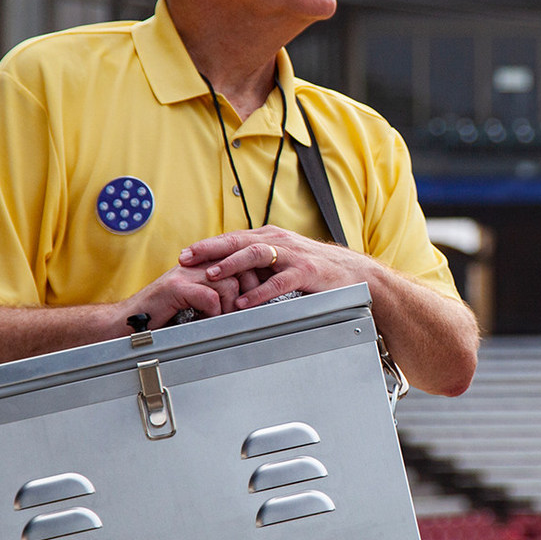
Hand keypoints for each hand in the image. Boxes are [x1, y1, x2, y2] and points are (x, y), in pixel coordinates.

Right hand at [122, 257, 266, 327]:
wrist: (125, 322)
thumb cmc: (157, 315)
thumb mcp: (191, 301)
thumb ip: (212, 295)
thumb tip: (240, 305)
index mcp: (199, 265)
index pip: (237, 262)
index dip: (250, 281)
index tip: (253, 300)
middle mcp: (193, 266)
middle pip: (238, 269)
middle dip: (247, 293)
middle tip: (242, 312)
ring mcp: (183, 275)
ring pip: (228, 282)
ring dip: (231, 306)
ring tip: (223, 319)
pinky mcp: (174, 289)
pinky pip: (209, 296)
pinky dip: (214, 311)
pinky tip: (206, 319)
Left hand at [178, 225, 376, 310]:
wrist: (355, 274)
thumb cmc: (316, 269)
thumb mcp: (284, 260)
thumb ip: (260, 263)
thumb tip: (228, 272)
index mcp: (271, 237)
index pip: (233, 238)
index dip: (207, 245)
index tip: (185, 254)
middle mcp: (280, 242)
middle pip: (239, 241)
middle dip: (210, 250)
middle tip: (187, 259)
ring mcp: (293, 256)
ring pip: (256, 255)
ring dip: (231, 265)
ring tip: (212, 275)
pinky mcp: (306, 272)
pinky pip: (279, 281)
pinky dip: (259, 292)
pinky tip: (245, 302)